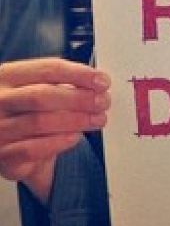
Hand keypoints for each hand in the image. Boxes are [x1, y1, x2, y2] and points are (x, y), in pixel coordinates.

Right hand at [0, 58, 110, 203]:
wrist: (5, 138)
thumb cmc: (26, 107)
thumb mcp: (36, 85)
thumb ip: (62, 81)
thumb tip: (98, 84)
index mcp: (9, 75)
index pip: (48, 69)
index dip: (80, 74)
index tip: (102, 81)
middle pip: (42, 95)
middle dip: (79, 99)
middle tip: (103, 102)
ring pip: (39, 122)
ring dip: (76, 121)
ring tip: (97, 119)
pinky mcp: (1, 156)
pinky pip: (33, 149)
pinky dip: (59, 142)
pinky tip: (75, 137)